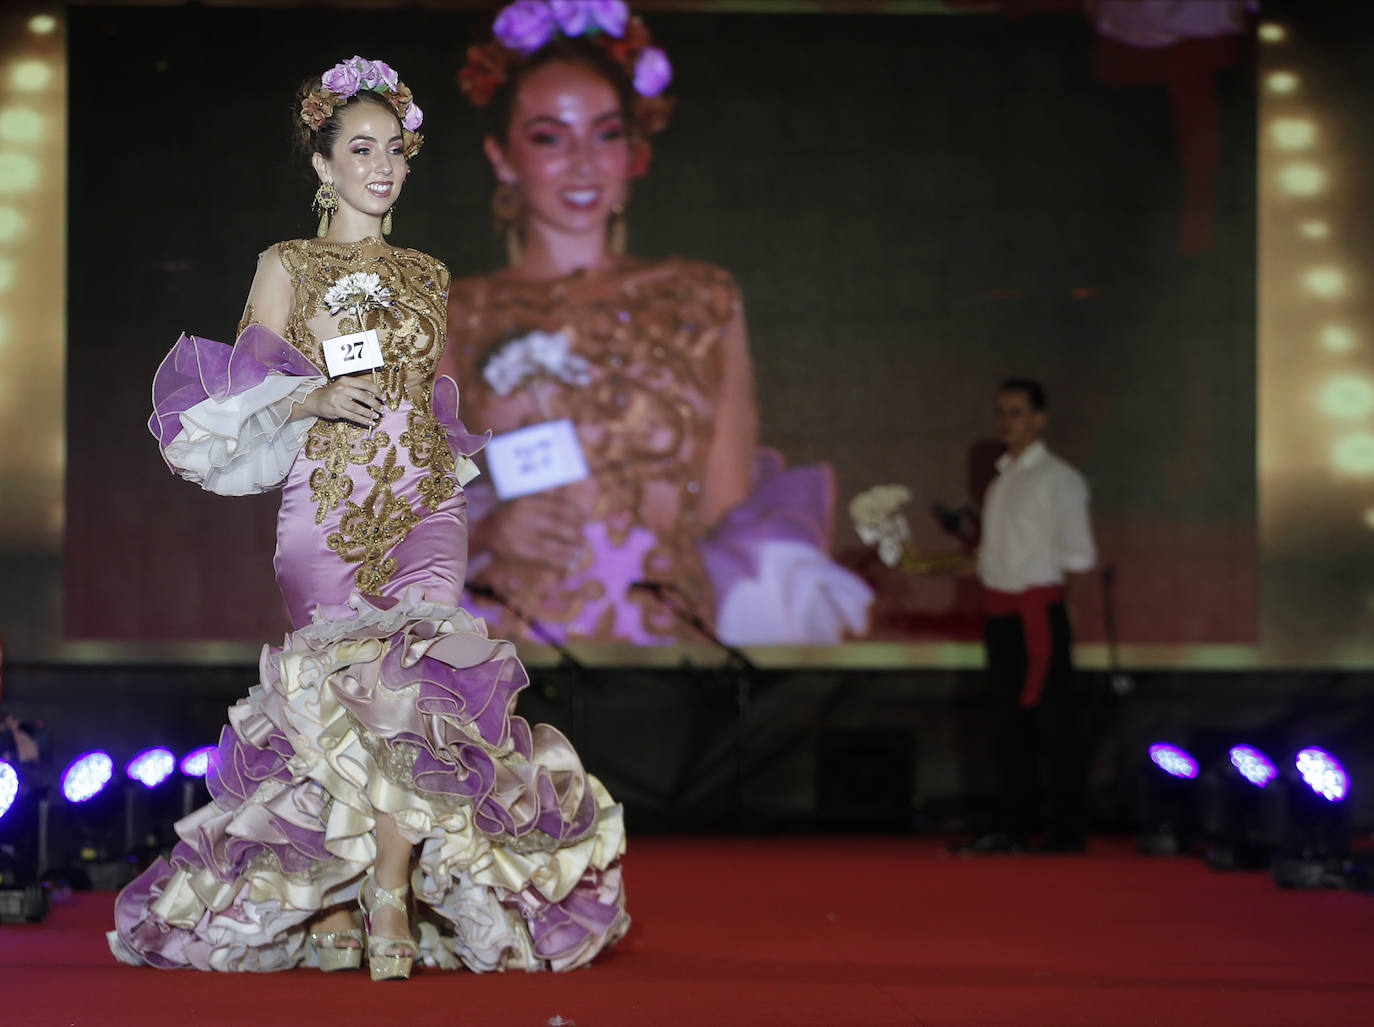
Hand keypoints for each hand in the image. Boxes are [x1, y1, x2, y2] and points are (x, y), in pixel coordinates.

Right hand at [302, 376, 383, 426]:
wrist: (317, 400)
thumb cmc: (335, 393)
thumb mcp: (345, 386)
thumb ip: (358, 389)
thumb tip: (375, 395)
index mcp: (346, 380)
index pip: (366, 384)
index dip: (377, 391)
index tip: (383, 397)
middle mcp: (342, 389)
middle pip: (364, 396)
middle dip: (375, 404)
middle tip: (382, 409)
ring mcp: (338, 400)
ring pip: (358, 408)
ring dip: (369, 413)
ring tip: (377, 416)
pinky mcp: (336, 410)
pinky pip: (353, 416)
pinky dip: (363, 420)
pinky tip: (370, 422)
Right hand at [471, 492, 587, 573]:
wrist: (482, 533)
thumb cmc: (509, 517)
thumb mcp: (523, 502)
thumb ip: (544, 497)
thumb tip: (570, 497)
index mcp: (525, 501)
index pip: (554, 505)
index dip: (573, 511)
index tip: (587, 517)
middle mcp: (521, 515)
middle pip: (554, 524)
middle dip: (573, 532)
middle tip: (586, 538)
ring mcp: (517, 533)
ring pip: (549, 543)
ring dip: (569, 550)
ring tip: (583, 553)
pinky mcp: (516, 549)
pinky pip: (542, 556)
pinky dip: (559, 561)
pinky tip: (571, 565)